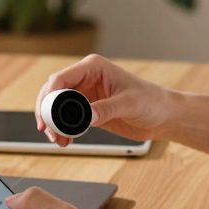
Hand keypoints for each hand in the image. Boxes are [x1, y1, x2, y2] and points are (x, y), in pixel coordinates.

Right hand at [35, 53, 174, 145]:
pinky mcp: (88, 110)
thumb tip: (86, 117)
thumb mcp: (129, 104)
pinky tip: (65, 140)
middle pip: (54, 92)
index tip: (46, 113)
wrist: (163, 116)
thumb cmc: (151, 101)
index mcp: (94, 68)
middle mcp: (86, 78)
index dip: (49, 94)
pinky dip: (62, 129)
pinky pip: (67, 118)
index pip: (62, 77)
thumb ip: (106, 109)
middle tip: (48, 130)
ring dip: (53, 123)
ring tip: (58, 140)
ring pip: (57, 107)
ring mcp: (86, 95)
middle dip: (47, 111)